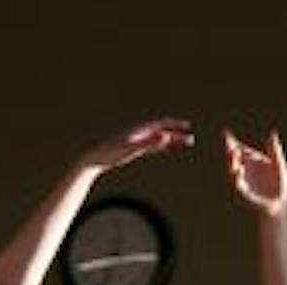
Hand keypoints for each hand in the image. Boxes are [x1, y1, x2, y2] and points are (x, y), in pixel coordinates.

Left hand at [80, 117, 194, 172]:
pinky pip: (152, 145)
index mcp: (140, 130)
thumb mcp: (132, 149)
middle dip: (177, 134)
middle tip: (190, 140)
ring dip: (172, 140)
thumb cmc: (112, 154)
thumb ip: (149, 142)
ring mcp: (137, 140)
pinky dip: (162, 145)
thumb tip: (165, 136)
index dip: (175, 124)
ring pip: (159, 138)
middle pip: (162, 131)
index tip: (187, 126)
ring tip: (184, 143)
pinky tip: (167, 147)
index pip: (161, 124)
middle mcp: (140, 132)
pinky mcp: (134, 147)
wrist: (96, 159)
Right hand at [224, 128, 286, 216]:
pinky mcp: (243, 191)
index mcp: (252, 160)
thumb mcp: (279, 165)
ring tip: (232, 152)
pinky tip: (238, 170)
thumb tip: (272, 133)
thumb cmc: (279, 185)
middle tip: (228, 142)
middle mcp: (245, 169)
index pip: (240, 149)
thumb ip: (275, 151)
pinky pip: (238, 183)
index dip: (232, 142)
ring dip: (232, 161)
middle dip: (230, 150)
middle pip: (234, 157)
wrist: (278, 204)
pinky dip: (237, 177)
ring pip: (233, 169)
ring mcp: (242, 180)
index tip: (226, 134)